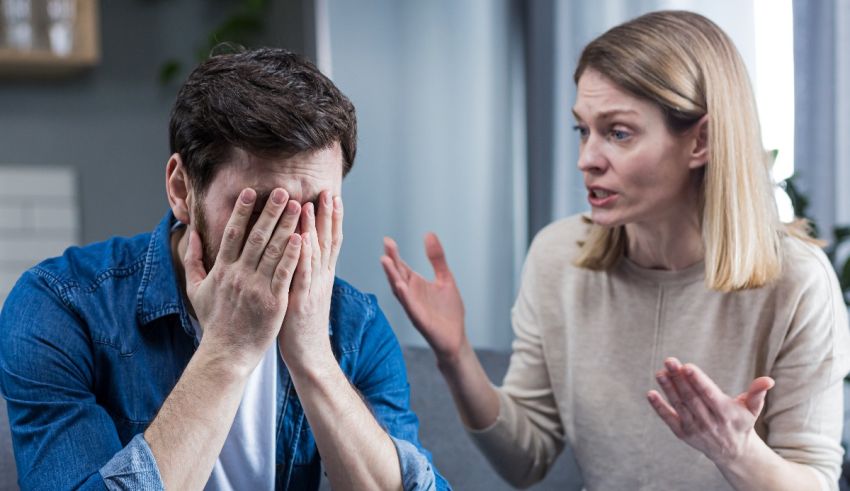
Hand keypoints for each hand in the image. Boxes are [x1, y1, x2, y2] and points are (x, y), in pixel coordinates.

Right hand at [184, 187, 301, 373]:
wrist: (226, 353)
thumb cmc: (214, 321)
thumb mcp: (195, 289)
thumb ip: (193, 260)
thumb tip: (191, 234)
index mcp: (222, 270)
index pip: (232, 234)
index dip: (242, 212)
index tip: (251, 192)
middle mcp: (239, 275)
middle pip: (257, 237)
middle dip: (271, 212)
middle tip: (283, 191)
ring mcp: (257, 288)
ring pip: (274, 251)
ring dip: (287, 226)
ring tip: (299, 207)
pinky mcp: (274, 302)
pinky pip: (285, 273)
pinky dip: (294, 255)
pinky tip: (303, 238)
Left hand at [278, 191, 342, 368]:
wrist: (308, 354)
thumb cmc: (300, 323)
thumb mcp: (305, 291)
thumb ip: (304, 270)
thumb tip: (300, 248)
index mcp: (322, 275)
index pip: (330, 240)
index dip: (332, 218)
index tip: (331, 195)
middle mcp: (322, 278)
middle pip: (328, 241)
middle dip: (328, 215)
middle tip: (328, 190)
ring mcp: (313, 288)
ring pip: (317, 252)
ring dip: (315, 227)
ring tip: (313, 203)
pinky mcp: (302, 300)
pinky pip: (303, 273)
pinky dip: (304, 254)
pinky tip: (301, 237)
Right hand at [381, 233, 465, 361]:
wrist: (456, 338)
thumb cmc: (448, 310)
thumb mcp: (445, 278)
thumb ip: (437, 258)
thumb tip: (428, 234)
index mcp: (416, 284)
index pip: (402, 266)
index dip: (395, 254)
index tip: (388, 240)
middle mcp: (411, 294)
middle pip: (397, 275)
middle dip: (391, 261)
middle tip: (387, 245)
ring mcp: (413, 307)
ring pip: (399, 290)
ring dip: (392, 276)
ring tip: (386, 261)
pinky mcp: (420, 319)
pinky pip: (410, 306)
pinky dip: (404, 296)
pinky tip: (400, 286)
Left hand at [647, 357, 774, 465]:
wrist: (732, 452)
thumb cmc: (741, 423)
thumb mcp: (752, 409)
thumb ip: (758, 393)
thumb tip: (768, 380)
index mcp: (726, 413)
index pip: (709, 395)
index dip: (698, 381)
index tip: (687, 367)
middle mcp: (709, 422)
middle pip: (691, 398)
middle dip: (679, 379)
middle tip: (669, 361)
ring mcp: (695, 429)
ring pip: (680, 406)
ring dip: (668, 389)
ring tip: (660, 373)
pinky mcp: (683, 434)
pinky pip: (669, 419)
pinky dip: (659, 407)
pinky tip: (651, 394)